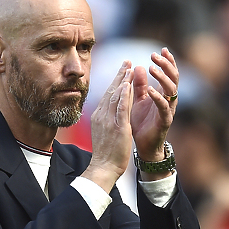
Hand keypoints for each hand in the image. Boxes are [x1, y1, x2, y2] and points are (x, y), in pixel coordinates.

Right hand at [82, 62, 133, 192]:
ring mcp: (109, 121)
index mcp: (99, 116)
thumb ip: (107, 119)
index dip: (116, 81)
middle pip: (111, 91)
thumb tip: (109, 111)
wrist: (103, 167)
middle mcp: (102, 115)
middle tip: (127, 61)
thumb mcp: (104, 132)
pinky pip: (120, 108)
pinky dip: (123, 95)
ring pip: (115, 96)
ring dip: (123, 81)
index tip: (123, 69)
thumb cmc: (105, 153)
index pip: (108, 94)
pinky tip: (127, 85)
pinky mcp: (117, 127)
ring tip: (130, 68)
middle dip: (120, 75)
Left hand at [130, 48, 178, 162]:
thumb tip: (138, 66)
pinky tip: (150, 90)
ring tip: (152, 68)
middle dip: (166, 65)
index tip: (162, 49)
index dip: (168, 61)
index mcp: (163, 93)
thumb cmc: (141, 122)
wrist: (143, 145)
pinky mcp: (165, 121)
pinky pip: (164, 107)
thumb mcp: (138, 99)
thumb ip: (139, 84)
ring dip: (162, 77)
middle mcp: (169, 100)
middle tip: (155, 55)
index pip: (169, 73)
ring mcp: (169, 110)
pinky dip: (158, 97)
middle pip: (174, 78)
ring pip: (171, 90)